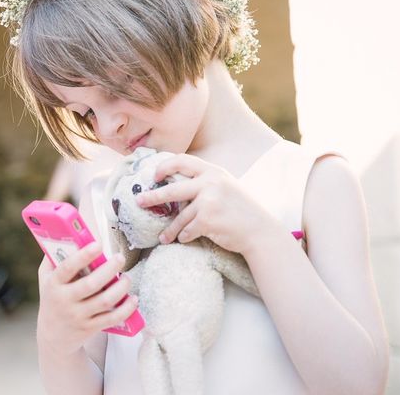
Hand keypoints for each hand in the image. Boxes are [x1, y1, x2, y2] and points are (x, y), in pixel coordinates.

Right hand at [36, 242, 137, 355]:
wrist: (52, 336)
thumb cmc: (52, 298)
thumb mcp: (45, 278)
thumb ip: (54, 257)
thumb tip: (67, 233)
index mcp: (54, 284)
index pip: (67, 268)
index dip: (83, 256)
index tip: (98, 244)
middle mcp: (65, 301)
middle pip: (90, 284)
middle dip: (109, 270)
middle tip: (120, 258)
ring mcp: (78, 316)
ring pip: (104, 301)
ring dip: (120, 288)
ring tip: (127, 277)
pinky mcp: (91, 328)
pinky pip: (112, 318)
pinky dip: (125, 309)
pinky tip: (133, 299)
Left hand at [135, 154, 284, 255]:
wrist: (260, 231)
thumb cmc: (241, 210)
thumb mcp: (225, 185)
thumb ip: (204, 181)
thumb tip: (173, 183)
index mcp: (212, 171)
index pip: (182, 160)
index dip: (164, 166)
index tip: (154, 175)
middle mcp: (210, 182)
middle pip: (171, 189)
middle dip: (152, 197)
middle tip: (139, 201)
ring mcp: (208, 201)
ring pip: (179, 217)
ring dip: (169, 230)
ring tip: (163, 237)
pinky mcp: (208, 219)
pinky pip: (187, 230)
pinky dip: (184, 237)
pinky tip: (184, 240)